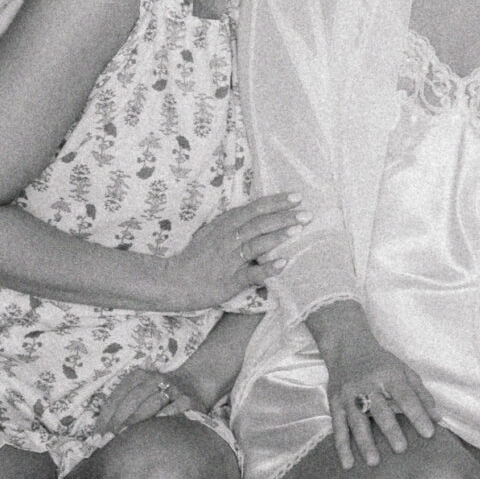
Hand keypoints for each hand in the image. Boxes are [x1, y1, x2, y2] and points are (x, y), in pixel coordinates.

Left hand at [95, 361, 208, 433]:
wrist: (194, 384)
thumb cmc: (159, 396)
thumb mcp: (139, 393)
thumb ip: (121, 408)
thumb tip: (99, 436)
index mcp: (137, 376)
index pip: (116, 398)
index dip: (104, 418)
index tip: (96, 438)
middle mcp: (154, 379)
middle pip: (131, 401)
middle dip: (117, 422)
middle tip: (107, 442)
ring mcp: (172, 388)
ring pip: (151, 403)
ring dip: (136, 421)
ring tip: (124, 438)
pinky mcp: (187, 400)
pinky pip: (174, 409)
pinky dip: (164, 417)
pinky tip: (153, 429)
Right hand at [160, 193, 305, 309]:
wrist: (172, 281)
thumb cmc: (195, 258)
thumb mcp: (211, 234)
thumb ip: (232, 225)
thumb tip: (257, 215)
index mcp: (224, 225)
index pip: (254, 209)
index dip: (276, 202)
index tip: (296, 197)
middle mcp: (227, 239)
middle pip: (259, 223)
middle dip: (284, 217)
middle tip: (307, 213)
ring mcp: (228, 259)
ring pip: (256, 244)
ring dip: (278, 236)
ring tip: (298, 230)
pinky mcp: (229, 280)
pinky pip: (251, 273)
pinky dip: (267, 268)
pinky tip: (283, 264)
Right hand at [321, 317, 437, 468]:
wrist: (347, 348)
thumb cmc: (382, 364)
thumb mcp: (404, 372)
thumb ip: (421, 395)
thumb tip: (438, 419)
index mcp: (388, 375)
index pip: (405, 396)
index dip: (417, 414)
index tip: (429, 433)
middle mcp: (367, 384)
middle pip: (379, 409)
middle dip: (390, 429)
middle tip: (401, 449)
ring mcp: (348, 394)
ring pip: (356, 420)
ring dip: (364, 442)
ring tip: (374, 462)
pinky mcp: (334, 403)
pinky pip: (338, 427)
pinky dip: (342, 447)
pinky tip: (348, 464)